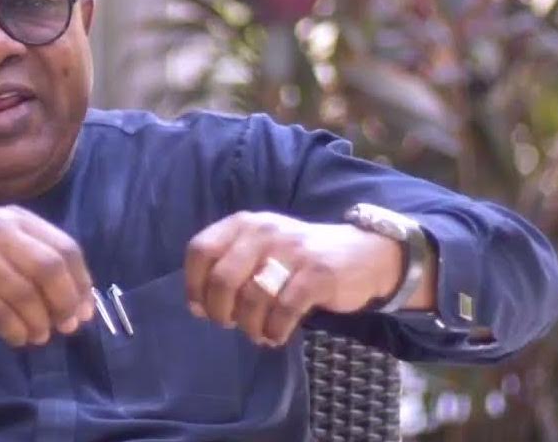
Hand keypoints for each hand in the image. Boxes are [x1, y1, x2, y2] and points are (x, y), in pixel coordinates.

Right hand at [0, 206, 94, 347]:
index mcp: (13, 219)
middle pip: (50, 268)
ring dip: (40, 321)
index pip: (64, 247)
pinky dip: (15, 329)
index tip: (85, 308)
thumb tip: (74, 298)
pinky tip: (18, 338)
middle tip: (69, 325)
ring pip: (25, 293)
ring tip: (39, 335)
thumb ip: (30, 258)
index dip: (81, 282)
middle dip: (66, 302)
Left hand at [184, 211, 403, 346]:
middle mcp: (263, 231)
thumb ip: (229, 267)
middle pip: (223, 279)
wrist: (362, 252)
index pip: (200, 250)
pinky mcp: (317, 274)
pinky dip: (275, 330)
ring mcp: (291, 251)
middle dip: (221, 311)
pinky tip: (276, 335)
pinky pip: (284, 309)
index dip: (194, 285)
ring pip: (253, 298)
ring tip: (258, 333)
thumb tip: (199, 306)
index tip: (201, 309)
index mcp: (243, 224)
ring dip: (250, 326)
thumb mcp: (259, 248)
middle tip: (231, 324)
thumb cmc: (298, 257)